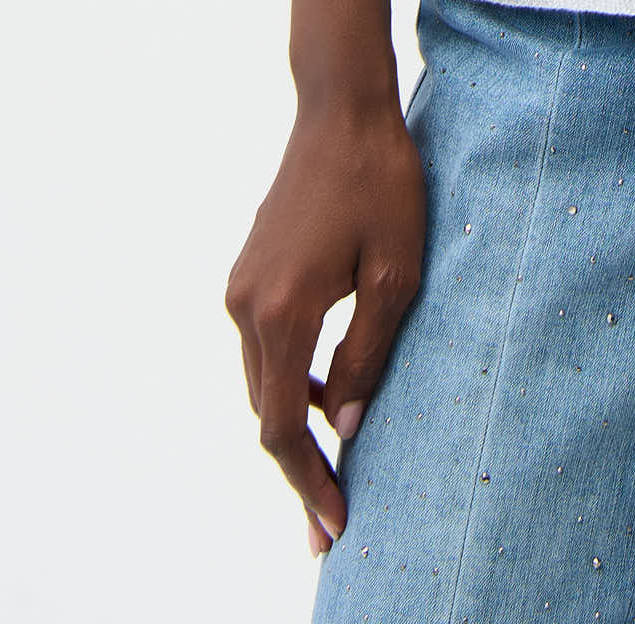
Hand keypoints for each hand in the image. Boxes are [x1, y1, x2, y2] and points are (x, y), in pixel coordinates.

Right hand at [225, 95, 426, 554]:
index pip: (279, 427)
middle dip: (298, 467)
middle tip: (332, 517)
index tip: (332, 525)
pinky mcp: (249, 271)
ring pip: (259, 379)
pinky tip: (321, 393)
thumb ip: (364, 356)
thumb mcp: (394, 275)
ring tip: (330, 466)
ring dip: (290, 424)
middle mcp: (246, 305)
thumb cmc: (381, 184)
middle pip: (262, 411)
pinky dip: (285, 381)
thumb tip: (341, 426)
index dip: (306, 482)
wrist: (341, 110)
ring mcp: (241, 286)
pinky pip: (262, 346)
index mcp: (281, 311)